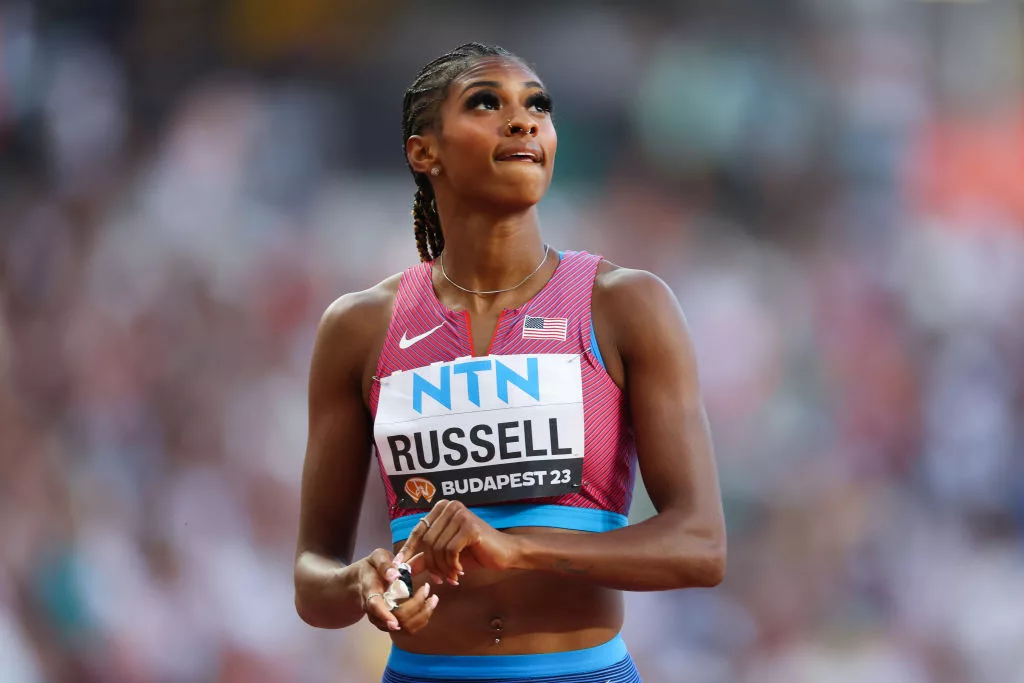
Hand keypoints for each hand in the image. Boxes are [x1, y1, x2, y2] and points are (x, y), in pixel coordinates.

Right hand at [360, 549, 437, 633]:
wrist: (364, 581)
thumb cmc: (373, 567)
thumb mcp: (377, 557)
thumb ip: (384, 564)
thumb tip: (394, 575)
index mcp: (370, 592)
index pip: (375, 607)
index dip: (385, 616)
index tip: (395, 623)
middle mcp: (375, 611)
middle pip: (396, 620)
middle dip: (416, 607)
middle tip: (427, 588)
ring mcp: (383, 620)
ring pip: (404, 628)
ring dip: (422, 615)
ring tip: (433, 598)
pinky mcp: (392, 624)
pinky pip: (409, 629)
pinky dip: (422, 618)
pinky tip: (429, 605)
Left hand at [394, 500, 520, 584]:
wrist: (504, 553)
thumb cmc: (475, 552)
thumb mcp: (445, 554)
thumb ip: (425, 557)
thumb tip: (402, 566)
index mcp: (442, 508)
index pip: (419, 530)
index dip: (408, 549)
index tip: (399, 566)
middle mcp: (450, 506)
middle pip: (427, 542)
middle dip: (432, 565)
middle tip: (440, 579)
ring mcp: (460, 514)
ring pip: (438, 548)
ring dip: (443, 568)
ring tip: (452, 576)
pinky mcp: (470, 526)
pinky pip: (450, 551)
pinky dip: (453, 565)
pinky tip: (460, 571)